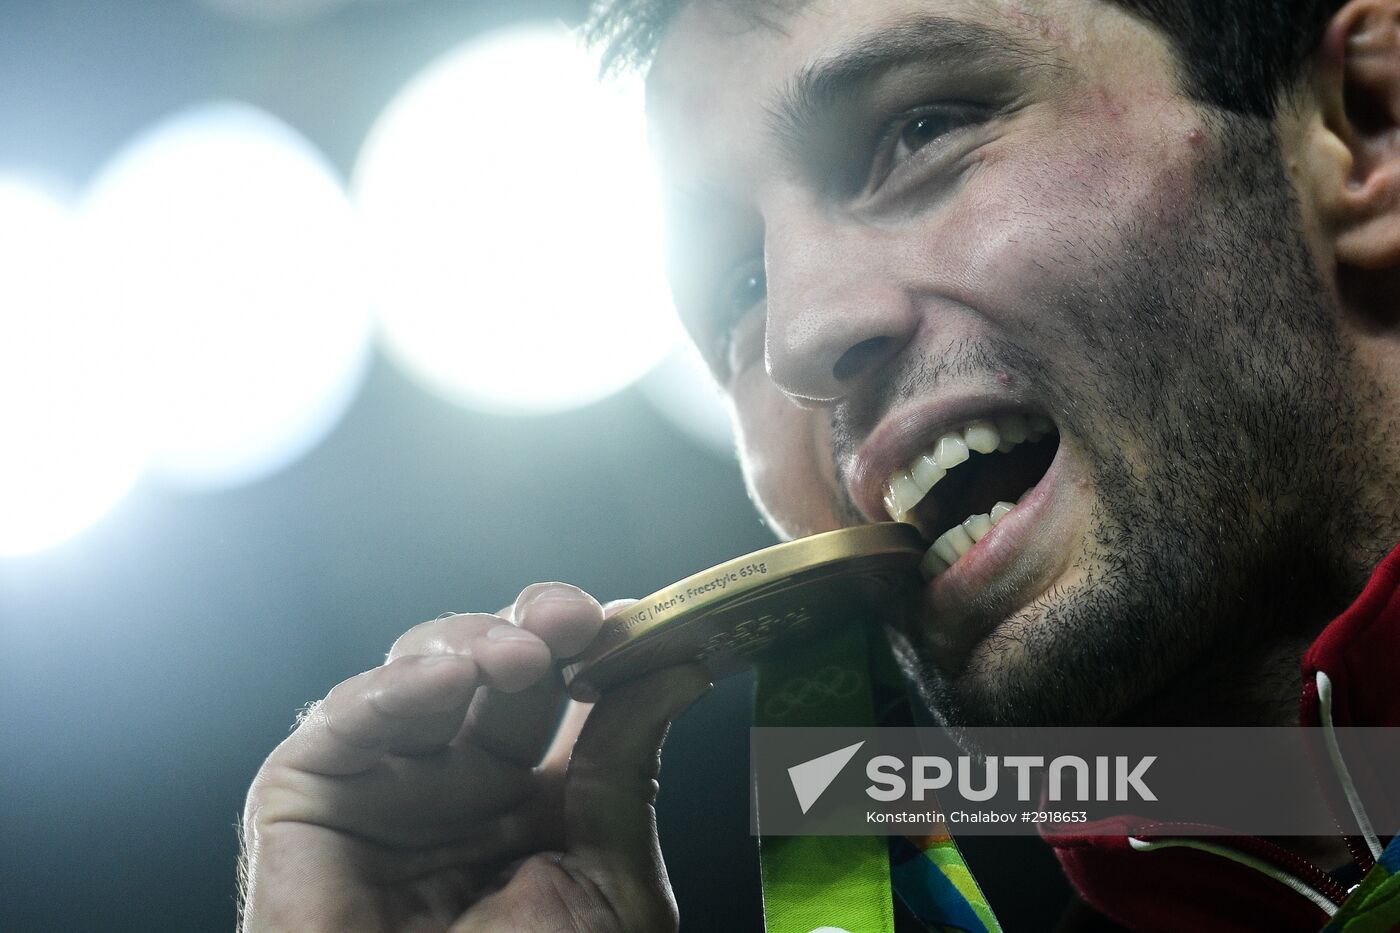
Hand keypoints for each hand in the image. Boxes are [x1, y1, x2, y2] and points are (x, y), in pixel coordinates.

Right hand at [239, 583, 711, 931]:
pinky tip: (446, 681)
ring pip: (421, 669)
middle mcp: (460, 780)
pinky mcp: (306, 796)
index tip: (640, 620)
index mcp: (534, 798)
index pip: (566, 693)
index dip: (597, 646)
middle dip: (538, 628)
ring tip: (523, 657)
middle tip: (579, 620)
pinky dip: (393, 689)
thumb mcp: (609, 885)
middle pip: (494, 664)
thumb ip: (625, 772)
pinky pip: (343, 721)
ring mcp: (386, 782)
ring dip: (472, 644)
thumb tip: (678, 668)